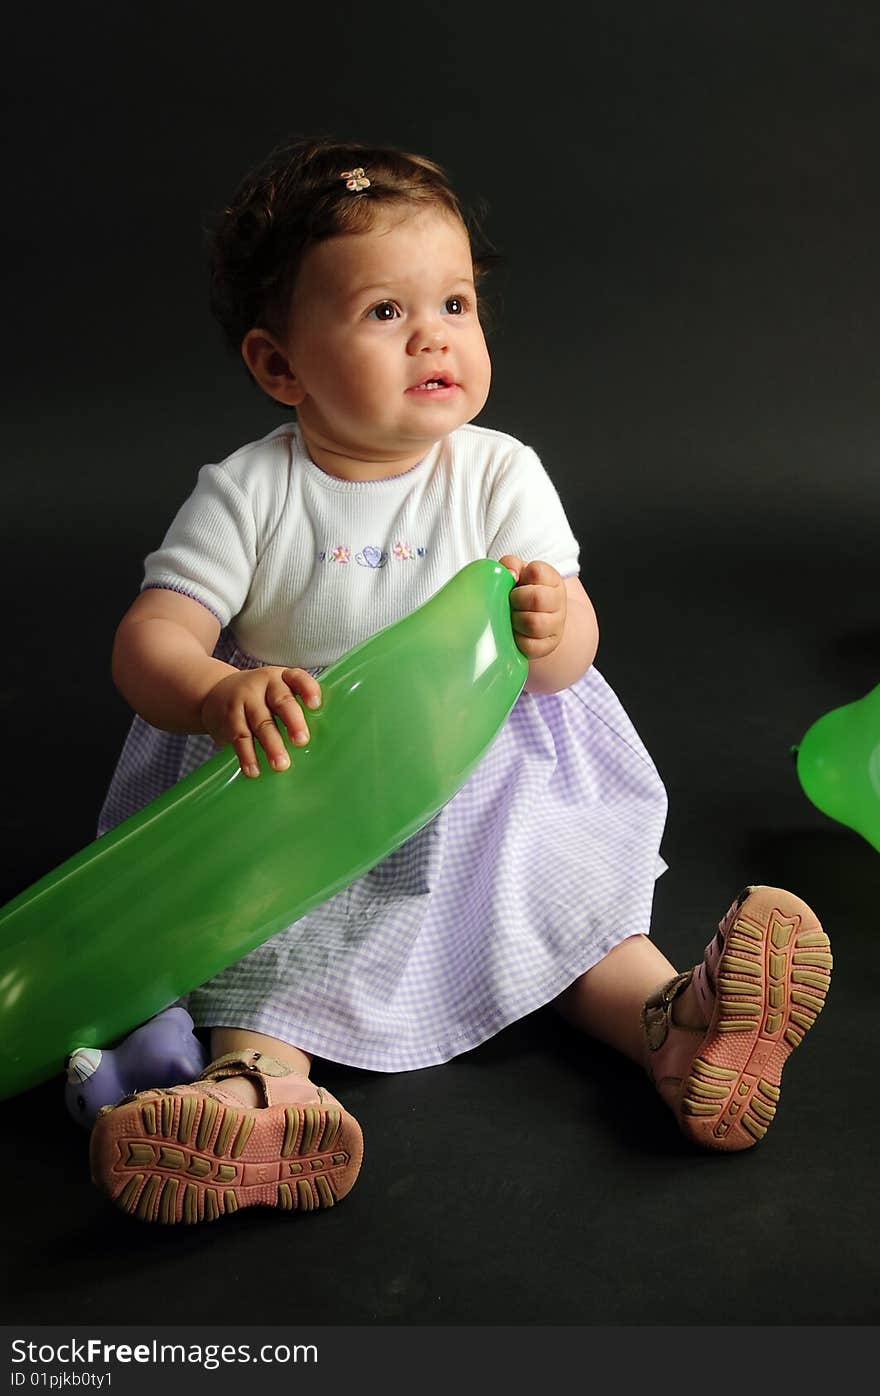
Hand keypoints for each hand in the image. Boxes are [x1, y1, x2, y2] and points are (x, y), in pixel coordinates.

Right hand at [200, 666, 321, 777]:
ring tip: (281, 765)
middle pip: (281, 701)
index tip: (316, 705)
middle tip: (301, 741)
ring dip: (271, 745)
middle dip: (293, 721)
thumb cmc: (260, 698)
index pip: (298, 678)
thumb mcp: (276, 691)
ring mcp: (245, 700)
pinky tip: (254, 770)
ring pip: (261, 722)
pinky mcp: (230, 717)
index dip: (308, 690)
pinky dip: (247, 755)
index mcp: (282, 677)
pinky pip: (240, 737)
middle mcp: (264, 685)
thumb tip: (322, 741)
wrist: (214, 692)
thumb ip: (295, 708)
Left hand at [499, 556, 566, 661]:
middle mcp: (558, 603)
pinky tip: (515, 633)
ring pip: (534, 623)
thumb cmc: (522, 594)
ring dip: (517, 620)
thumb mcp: (518, 574)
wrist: (537, 622)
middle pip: (537, 598)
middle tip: (512, 602)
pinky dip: (517, 639)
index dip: (522, 576)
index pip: (537, 571)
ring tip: (512, 618)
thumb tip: (511, 574)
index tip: (516, 582)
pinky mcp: (547, 646)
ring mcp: (555, 626)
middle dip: (517, 599)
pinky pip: (529, 645)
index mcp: (552, 581)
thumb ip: (511, 564)